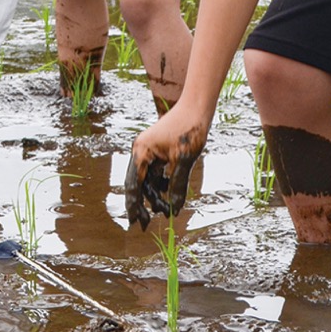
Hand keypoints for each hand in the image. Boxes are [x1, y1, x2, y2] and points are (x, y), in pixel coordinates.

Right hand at [124, 102, 210, 229]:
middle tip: (147, 224)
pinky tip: (170, 191)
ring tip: (165, 209)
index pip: (134, 183)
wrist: (197, 108)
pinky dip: (161, 184)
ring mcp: (148, 150)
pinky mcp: (158, 151)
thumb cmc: (189, 130)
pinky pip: (155, 172)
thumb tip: (175, 209)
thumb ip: (177, 186)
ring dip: (155, 194)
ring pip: (148, 179)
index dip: (133, 204)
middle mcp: (141, 150)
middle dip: (144, 203)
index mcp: (142, 151)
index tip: (134, 222)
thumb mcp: (184, 161)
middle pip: (138, 183)